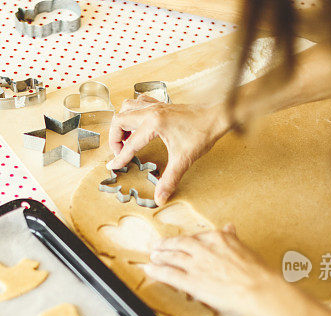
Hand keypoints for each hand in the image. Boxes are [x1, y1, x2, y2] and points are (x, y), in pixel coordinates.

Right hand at [107, 95, 229, 205]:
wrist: (217, 116)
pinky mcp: (162, 105)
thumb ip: (169, 180)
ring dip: (122, 123)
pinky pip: (139, 103)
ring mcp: (156, 106)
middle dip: (115, 138)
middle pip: (119, 120)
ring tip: (126, 138)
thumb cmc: (202, 133)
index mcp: (153, 124)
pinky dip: (133, 112)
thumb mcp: (184, 159)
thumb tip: (160, 197)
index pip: (130, 144)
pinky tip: (138, 124)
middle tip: (120, 153)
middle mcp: (151, 112)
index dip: (120, 158)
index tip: (113, 166)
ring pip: (126, 108)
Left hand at [144, 224, 279, 315]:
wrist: (257, 288)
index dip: (185, 240)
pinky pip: (169, 274)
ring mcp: (196, 264)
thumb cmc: (256, 272)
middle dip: (166, 245)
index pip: (196, 237)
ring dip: (160, 256)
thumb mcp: (243, 248)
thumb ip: (232, 238)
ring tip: (153, 257)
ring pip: (172, 257)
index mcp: (217, 238)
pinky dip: (157, 271)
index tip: (180, 242)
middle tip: (157, 245)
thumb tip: (230, 227)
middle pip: (179, 244)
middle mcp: (203, 248)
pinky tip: (149, 270)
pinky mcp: (192, 281)